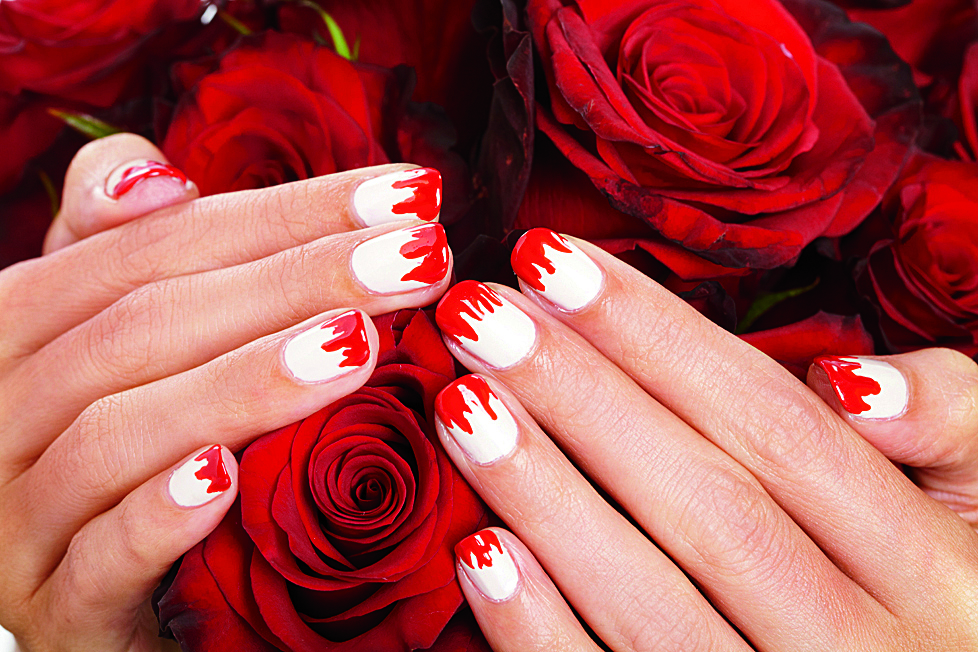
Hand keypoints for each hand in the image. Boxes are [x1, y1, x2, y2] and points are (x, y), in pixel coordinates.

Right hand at [0, 134, 451, 649]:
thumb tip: (158, 179)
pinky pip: (96, 562)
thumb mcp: (133, 335)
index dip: (287, 213)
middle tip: (419, 257)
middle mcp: (4, 407)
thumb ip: (134, 249)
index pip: (161, 243)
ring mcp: (18, 515)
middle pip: (148, 325)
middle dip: (296, 282)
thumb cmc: (142, 438)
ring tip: (357, 345)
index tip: (409, 197)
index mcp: (27, 323)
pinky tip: (232, 479)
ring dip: (242, 384)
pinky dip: (159, 517)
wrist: (113, 592)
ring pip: (118, 431)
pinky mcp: (52, 608)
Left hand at [432, 229, 977, 650]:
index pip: (778, 426)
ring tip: (463, 403)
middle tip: (482, 314)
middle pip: (707, 502)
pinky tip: (480, 552)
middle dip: (584, 397)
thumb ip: (950, 421)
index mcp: (932, 567)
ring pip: (654, 599)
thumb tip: (852, 381)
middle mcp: (866, 649)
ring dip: (547, 495)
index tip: (554, 265)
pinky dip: (543, 631)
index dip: (657, 338)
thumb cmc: (940, 599)